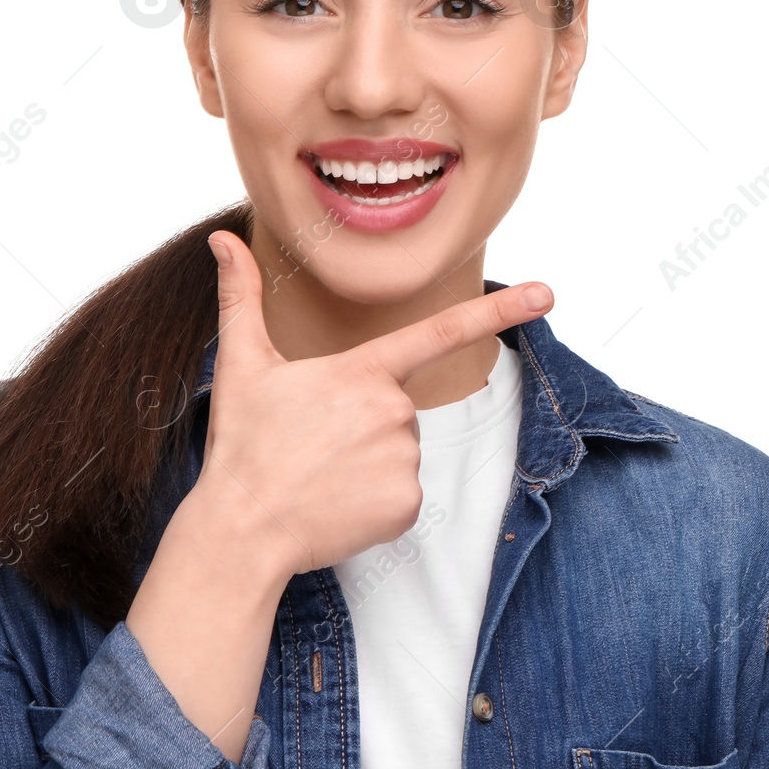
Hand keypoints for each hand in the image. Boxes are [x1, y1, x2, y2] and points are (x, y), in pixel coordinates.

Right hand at [196, 228, 552, 574]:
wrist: (242, 529)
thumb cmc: (243, 445)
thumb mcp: (242, 365)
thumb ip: (240, 296)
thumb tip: (221, 239)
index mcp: (361, 371)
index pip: (439, 331)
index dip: (498, 309)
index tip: (547, 295)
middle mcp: (393, 411)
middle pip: (396, 407)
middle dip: (362, 424)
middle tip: (314, 445)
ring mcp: (403, 460)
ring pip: (400, 451)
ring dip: (367, 463)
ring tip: (321, 475)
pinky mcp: (407, 505)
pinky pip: (402, 495)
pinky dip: (374, 502)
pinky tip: (337, 504)